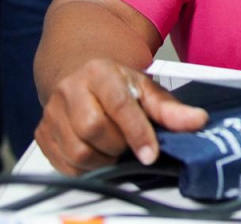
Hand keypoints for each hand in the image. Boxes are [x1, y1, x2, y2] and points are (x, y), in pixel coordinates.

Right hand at [35, 58, 207, 174]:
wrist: (80, 75)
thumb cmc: (118, 85)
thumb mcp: (147, 89)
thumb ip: (171, 108)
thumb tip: (198, 121)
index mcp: (99, 72)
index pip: (118, 104)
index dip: (137, 132)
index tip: (151, 154)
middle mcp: (70, 89)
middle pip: (93, 129)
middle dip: (118, 144)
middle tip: (129, 143)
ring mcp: (51, 112)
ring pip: (77, 151)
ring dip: (103, 159)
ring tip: (114, 148)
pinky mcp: (42, 133)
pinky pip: (63, 164)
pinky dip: (85, 168)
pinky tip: (97, 154)